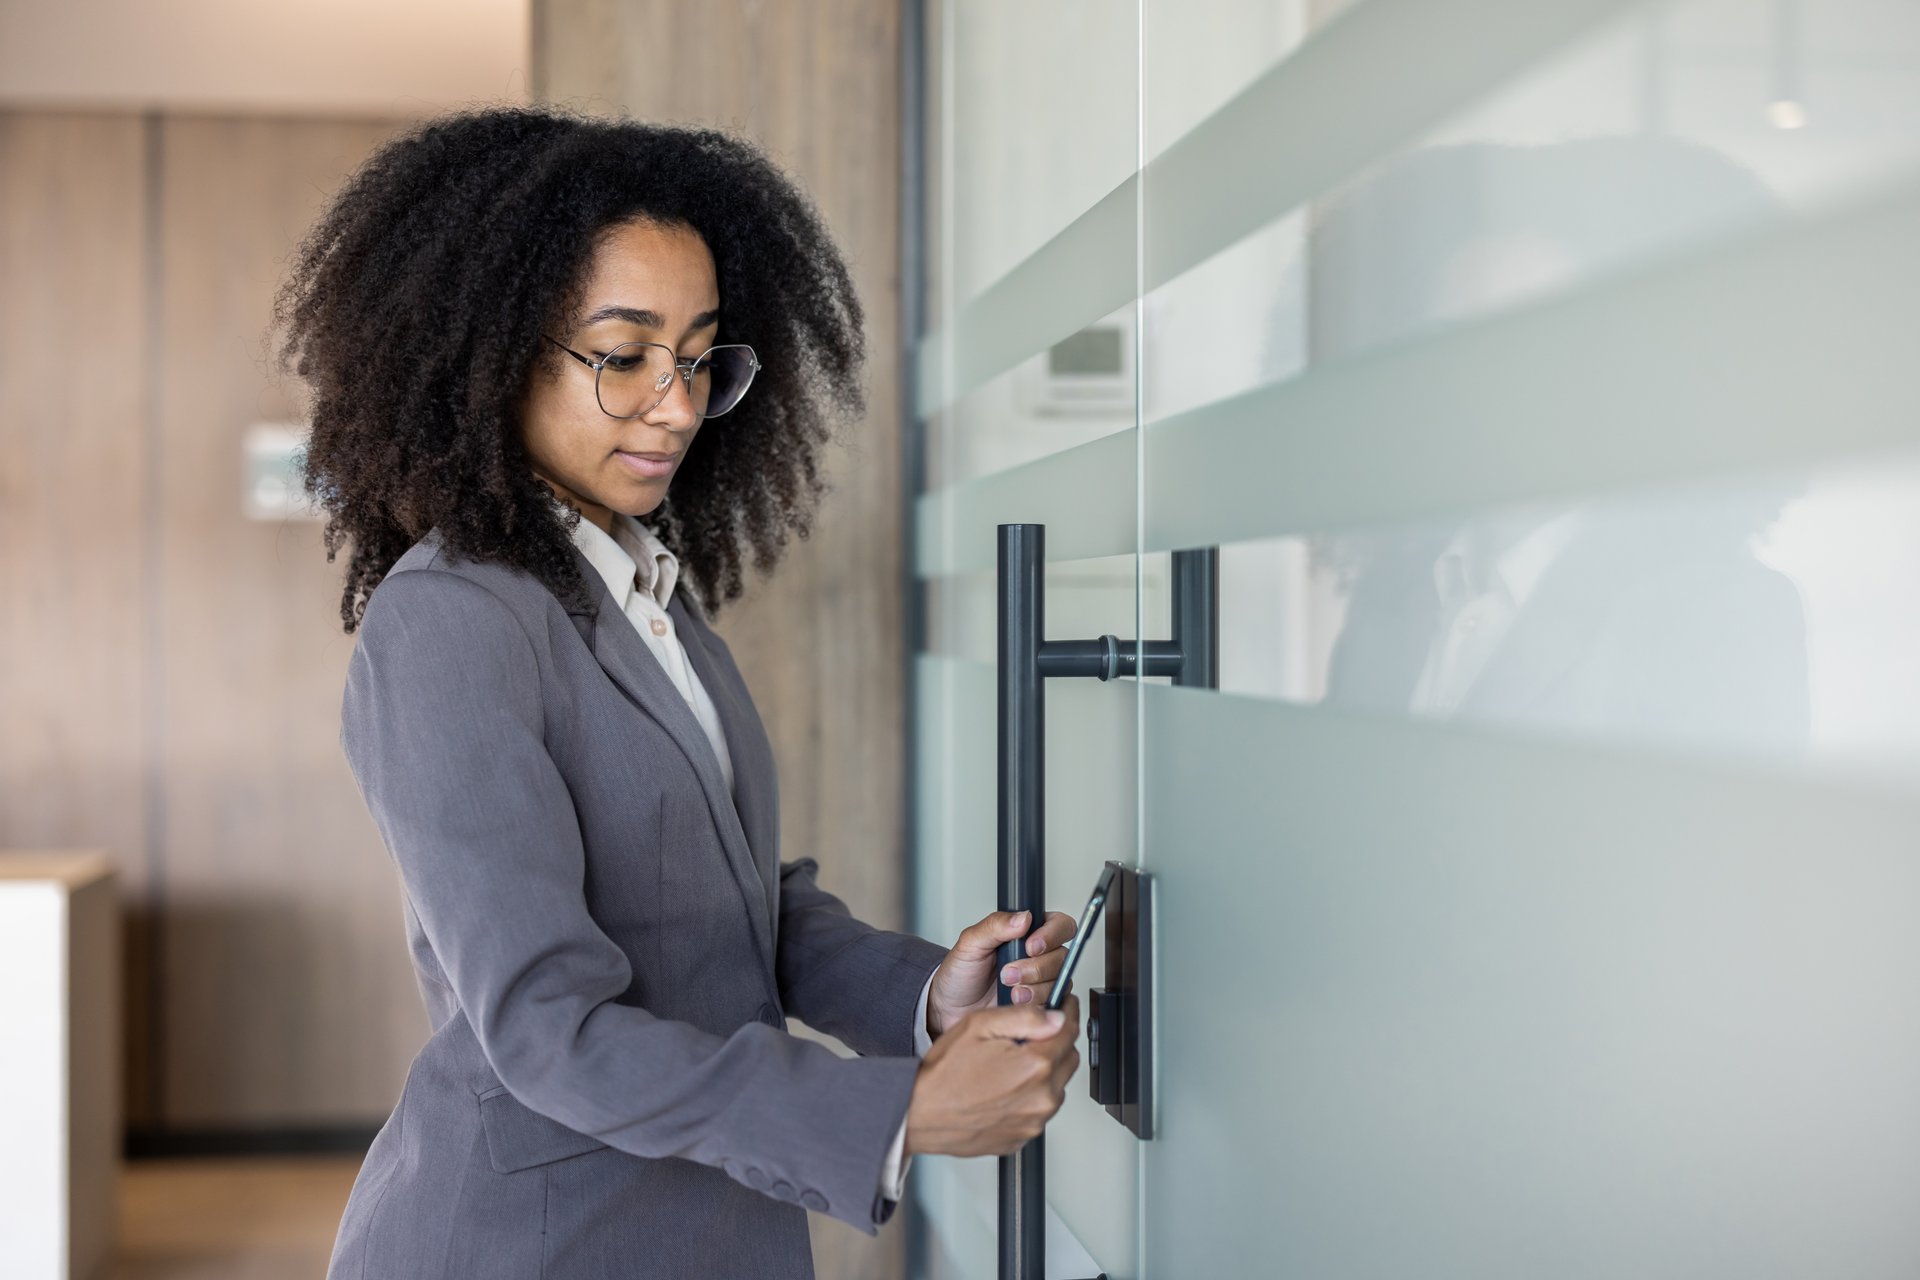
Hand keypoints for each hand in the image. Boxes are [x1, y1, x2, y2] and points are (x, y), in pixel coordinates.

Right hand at [903, 994, 1081, 1157]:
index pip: (1070, 1031)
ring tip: (1009, 1066)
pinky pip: (1038, 1111)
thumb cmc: (942, 1074)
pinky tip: (1003, 1090)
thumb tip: (1056, 1017)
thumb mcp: (979, 1025)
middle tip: (1030, 1037)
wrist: (918, 1114)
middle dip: (1056, 1042)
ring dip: (1044, 1072)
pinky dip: (1029, 1098)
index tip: (1066, 1007)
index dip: (1068, 1012)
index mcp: (1035, 1065)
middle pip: (1069, 1059)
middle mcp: (1040, 1097)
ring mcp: (1033, 1122)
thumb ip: (1025, 1017)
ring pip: (1056, 1087)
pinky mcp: (1022, 1138)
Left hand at [926, 908, 1078, 1037]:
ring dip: (1035, 988)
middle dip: (1036, 967)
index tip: (1030, 946)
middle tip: (1009, 974)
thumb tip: (1022, 917)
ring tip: (1010, 991)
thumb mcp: (970, 944)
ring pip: (1060, 981)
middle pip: (1062, 956)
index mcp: (1027, 932)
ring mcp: (1042, 981)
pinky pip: (1054, 1003)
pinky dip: (1036, 1004)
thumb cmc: (960, 974)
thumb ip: (995, 926)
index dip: (1051, 935)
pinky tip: (1016, 1003)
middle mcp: (1039, 955)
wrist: (950, 1009)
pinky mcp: (1041, 1003)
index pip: (1059, 924)